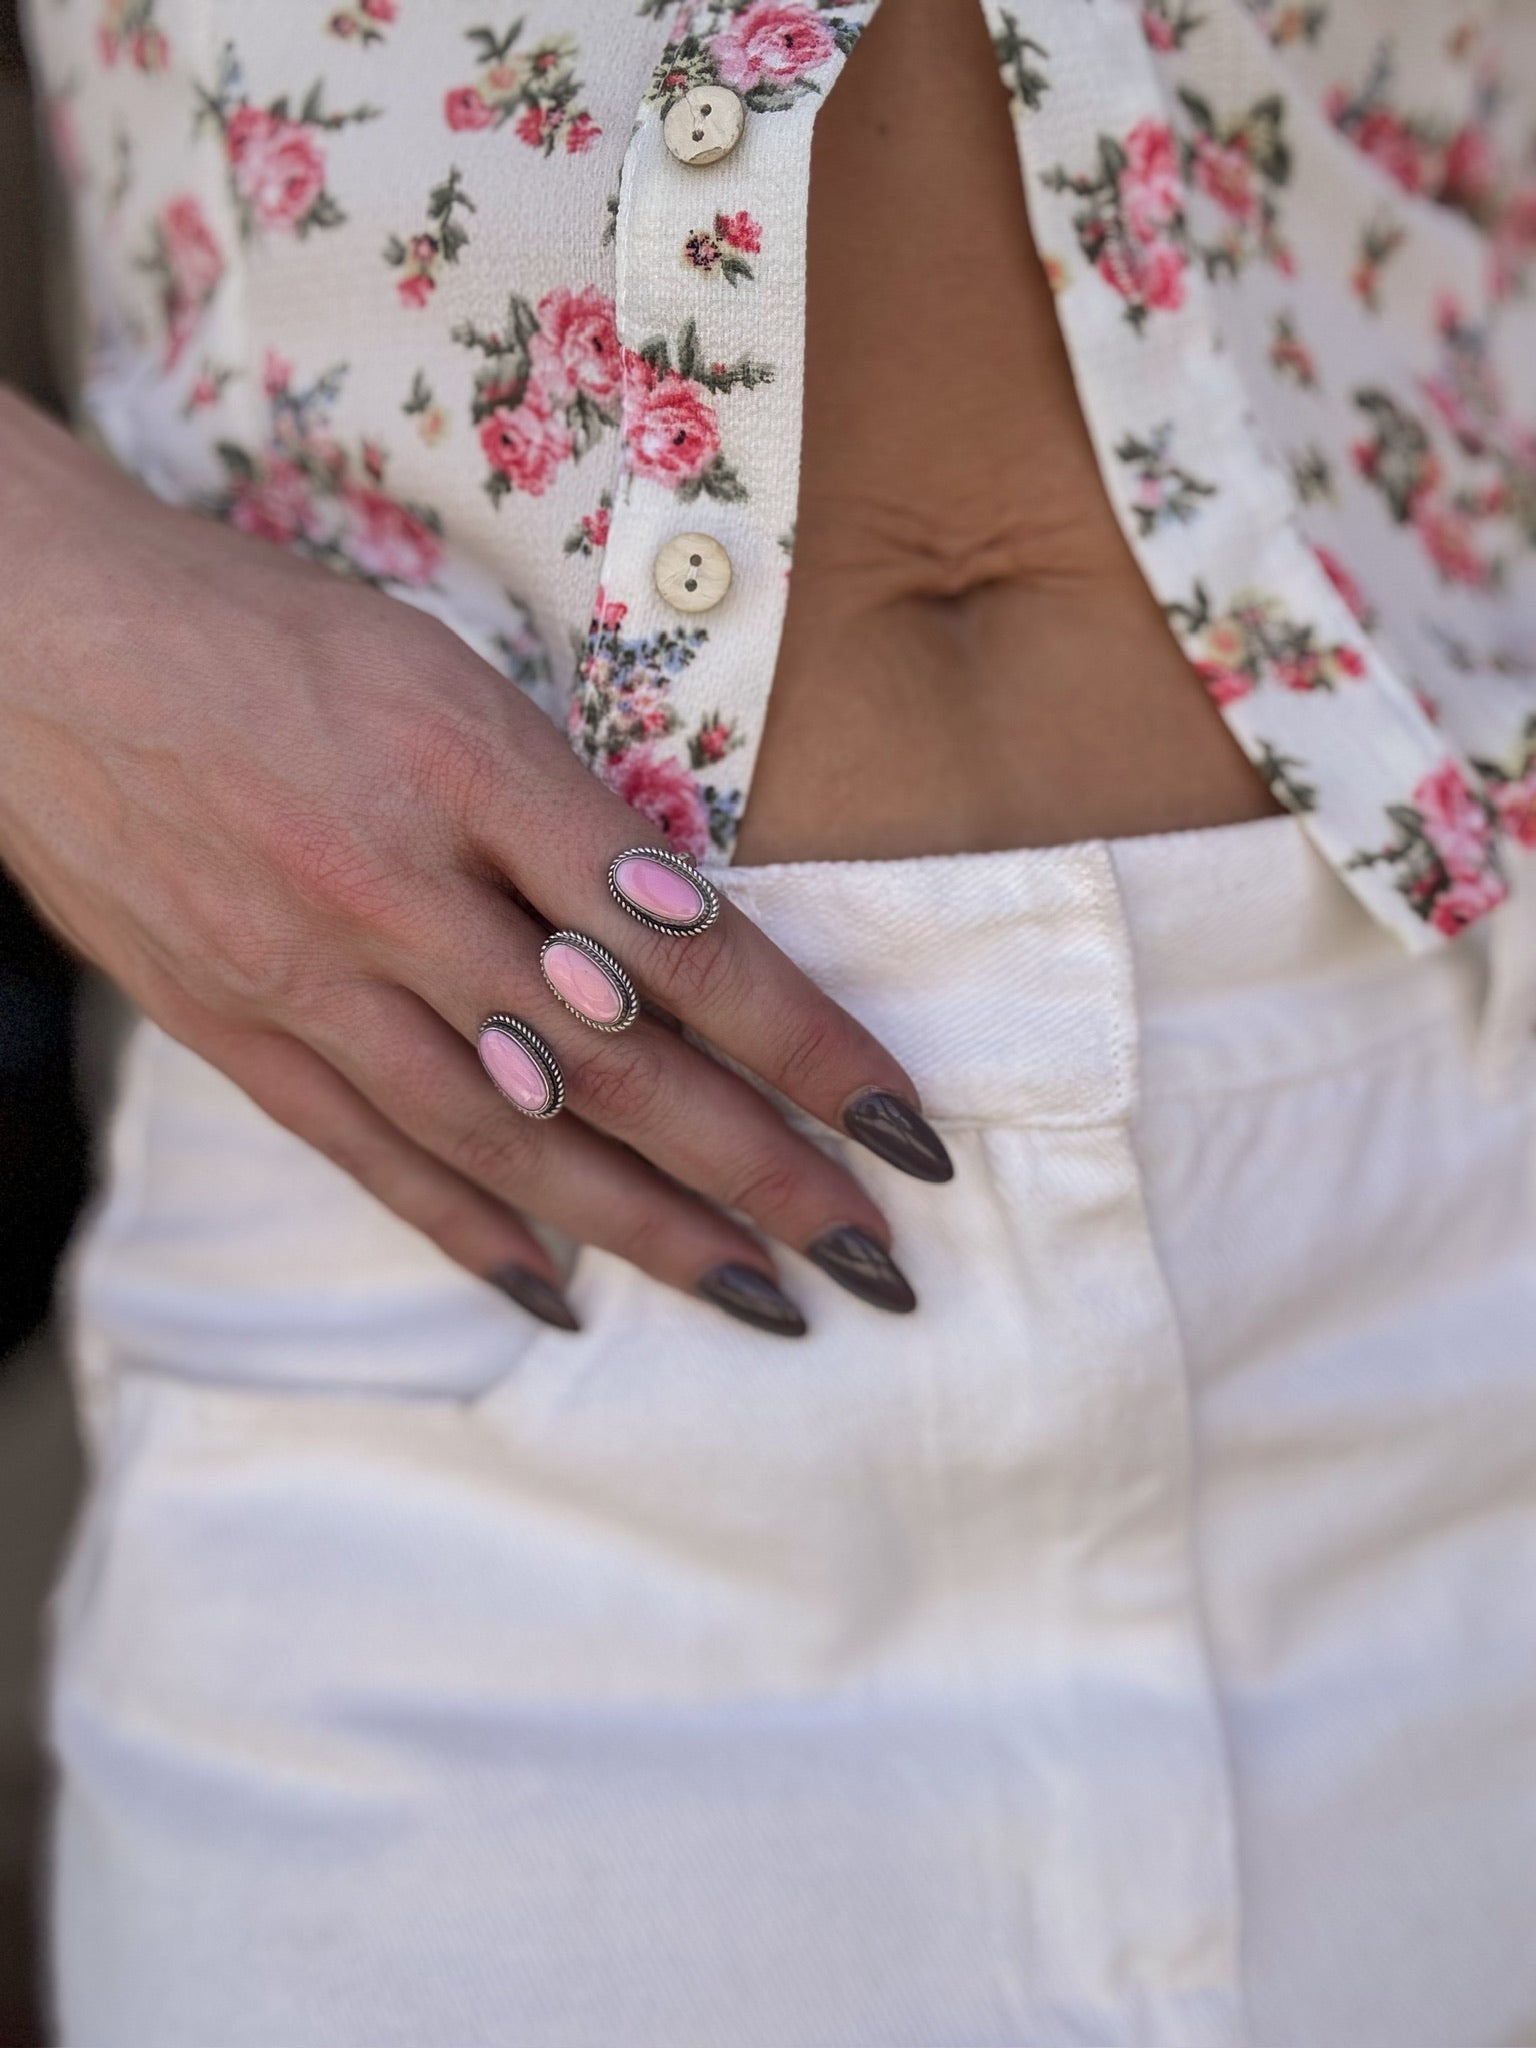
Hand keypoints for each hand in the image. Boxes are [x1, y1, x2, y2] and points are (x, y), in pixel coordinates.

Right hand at [0, 393, 950, 1335]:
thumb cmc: (258, 630)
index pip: (683, 941)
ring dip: (644, 1230)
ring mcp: (306, 973)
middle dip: (760, 1171)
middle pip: (615, 1064)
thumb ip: (560, 812)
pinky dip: (470, 1232)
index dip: (807, 1043)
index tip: (901, 1123)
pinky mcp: (232, 1026)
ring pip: (504, 1137)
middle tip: (870, 1257)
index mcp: (471, 768)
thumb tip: (688, 948)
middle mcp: (396, 887)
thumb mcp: (441, 672)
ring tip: (758, 1297)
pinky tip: (557, 1294)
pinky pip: (368, 1153)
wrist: (36, 641)